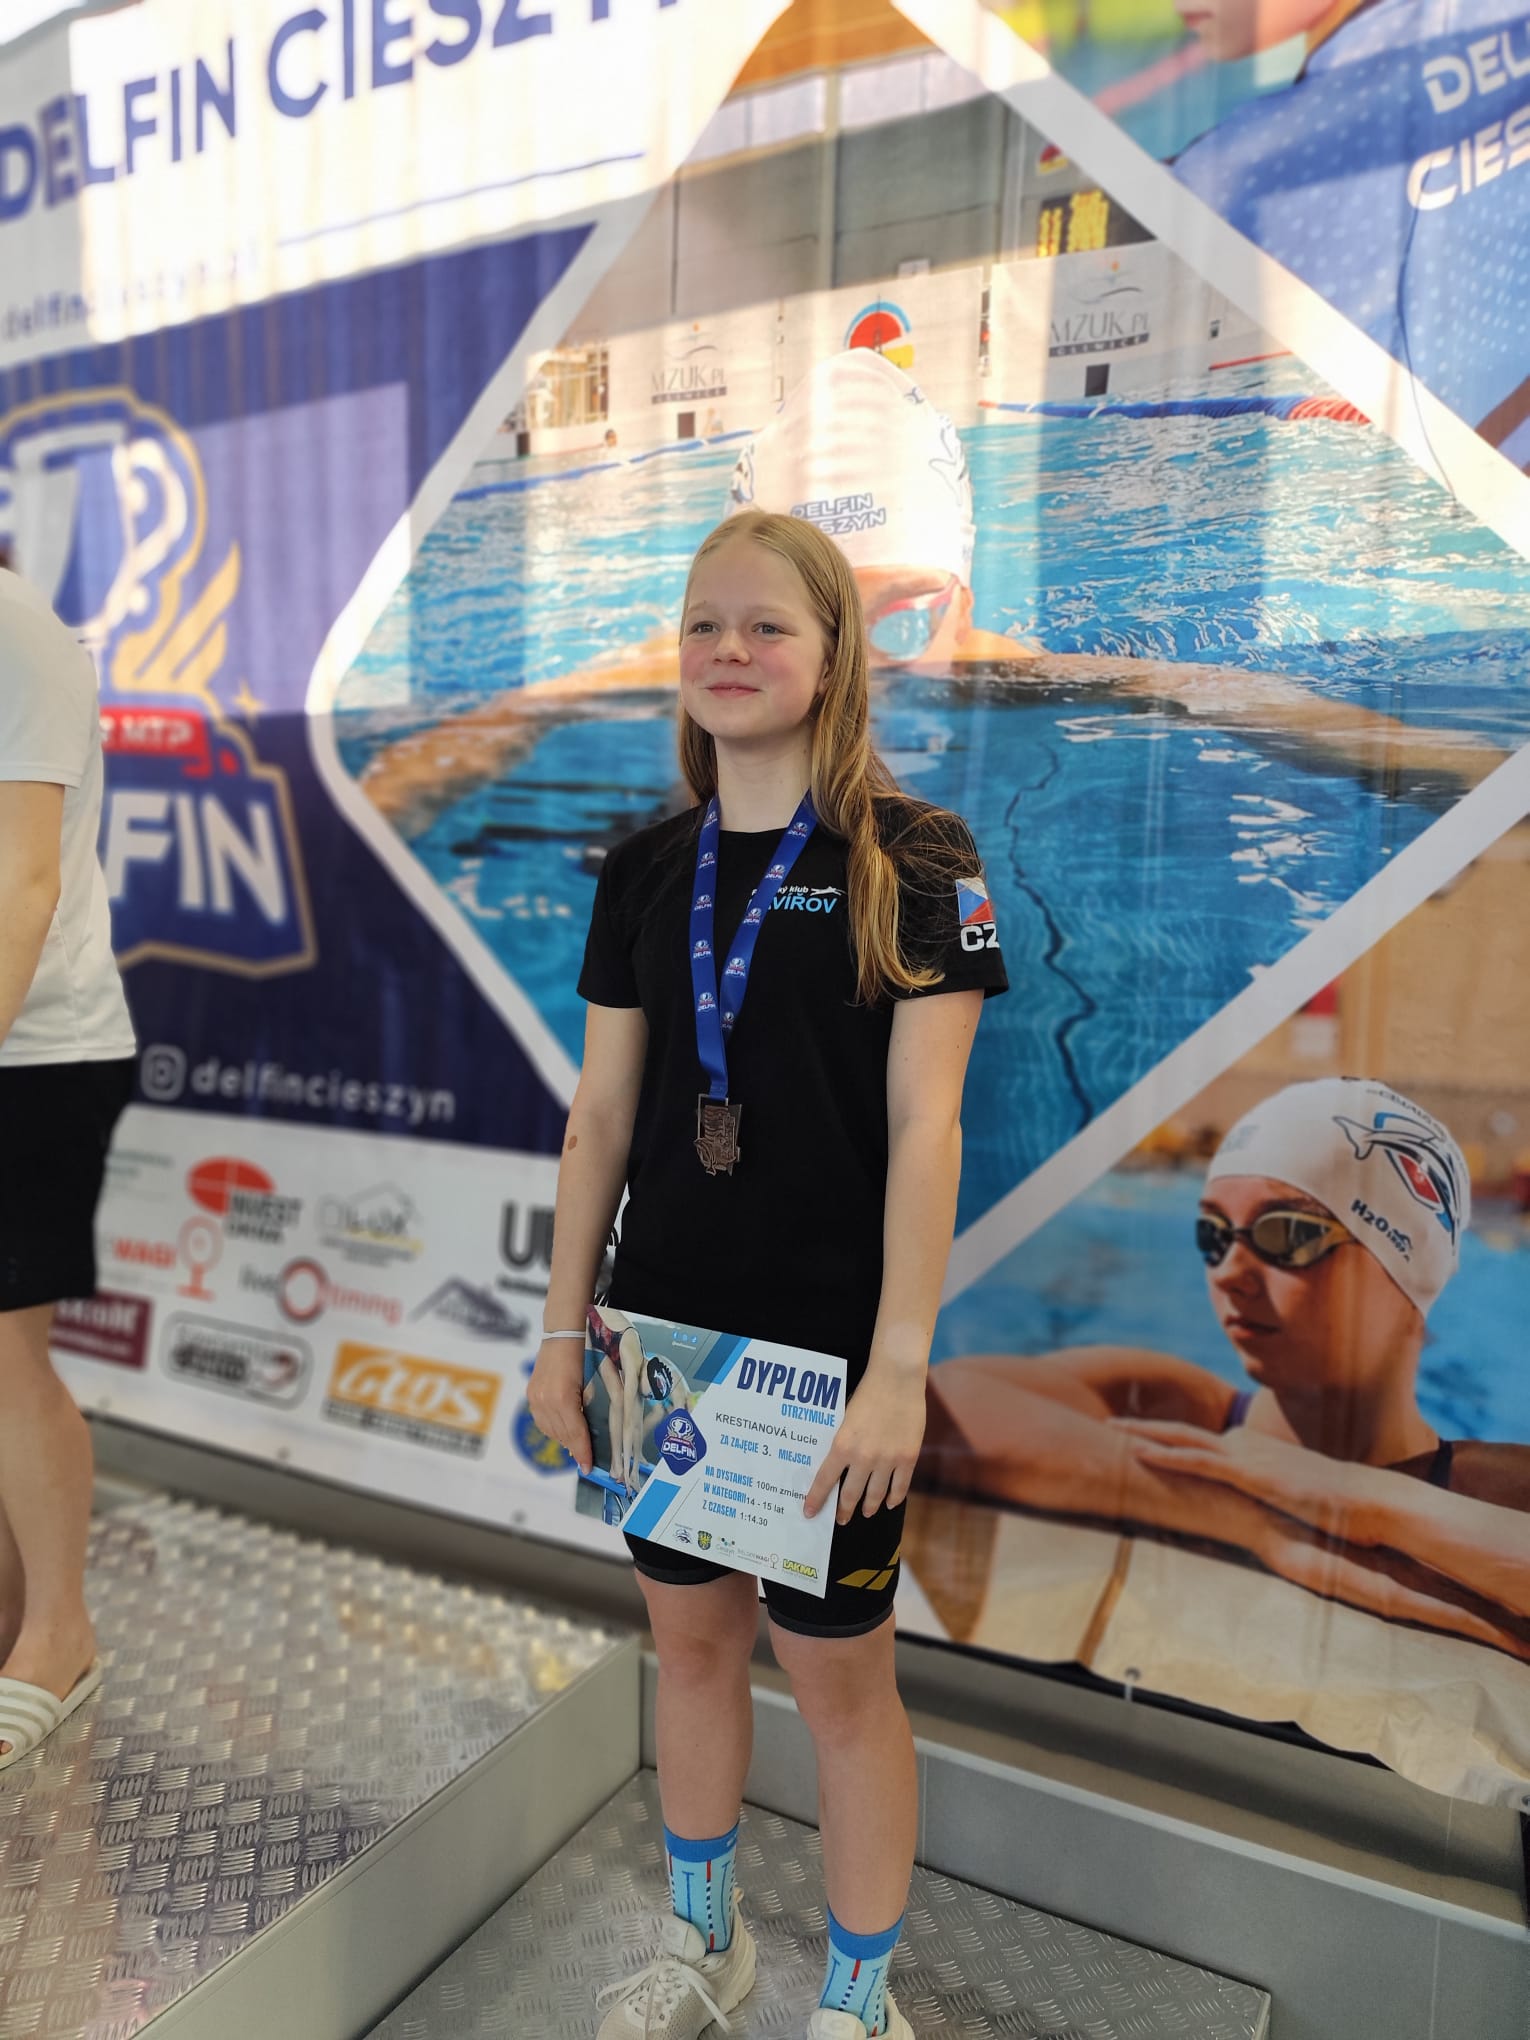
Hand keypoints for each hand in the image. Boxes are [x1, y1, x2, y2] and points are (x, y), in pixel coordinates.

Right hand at [527, 1338, 592, 1475]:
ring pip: (550, 1430)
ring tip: (575, 1445)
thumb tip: (589, 1434)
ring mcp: (535, 1399)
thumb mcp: (591, 1385)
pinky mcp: (530, 1395)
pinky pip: (541, 1420)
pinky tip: (562, 1429)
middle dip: (575, 1448)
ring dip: (563, 1439)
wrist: (562, 1336)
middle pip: (563, 1434)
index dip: (583, 1452)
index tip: (588, 1468)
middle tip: (586, 1459)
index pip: (576, 1433)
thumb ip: (589, 1410)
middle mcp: (546, 1402)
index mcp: (564, 1399)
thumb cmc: (584, 1356)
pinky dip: (553, 1428)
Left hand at [805, 1366, 926, 1525]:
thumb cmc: (867, 1392)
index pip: (824, 1481)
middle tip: (840, 1519)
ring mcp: (888, 1459)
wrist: (896, 1378)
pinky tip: (890, 1503)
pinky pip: (900, 1486)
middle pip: (850, 1494)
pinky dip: (894, 1498)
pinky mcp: (908, 1457)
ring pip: (876, 1494)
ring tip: (865, 1512)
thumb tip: (836, 1464)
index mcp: (842, 1446)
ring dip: (869, 1506)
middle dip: (844, 1510)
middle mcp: (863, 1457)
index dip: (817, 1500)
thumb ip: (842, 1443)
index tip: (810, 1513)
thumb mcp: (844, 1418)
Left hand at [1113, 1420, 1368, 1541]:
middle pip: (1182, 1429)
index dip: (1166, 1435)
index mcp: (1250, 1448)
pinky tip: (1138, 1454)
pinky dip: (1166, 1455)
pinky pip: (1197, 1460)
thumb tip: (1255, 1506)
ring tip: (1109, 1429)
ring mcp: (1244, 1455)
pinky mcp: (1248, 1473)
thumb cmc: (1330, 1505)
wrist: (1363, 1501)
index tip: (1135, 1433)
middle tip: (1109, 1421)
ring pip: (1182, 1438)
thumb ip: (1264, 1494)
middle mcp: (1243, 1443)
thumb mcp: (1287, 1495)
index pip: (1198, 1438)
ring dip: (1144, 1433)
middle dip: (1144, 1424)